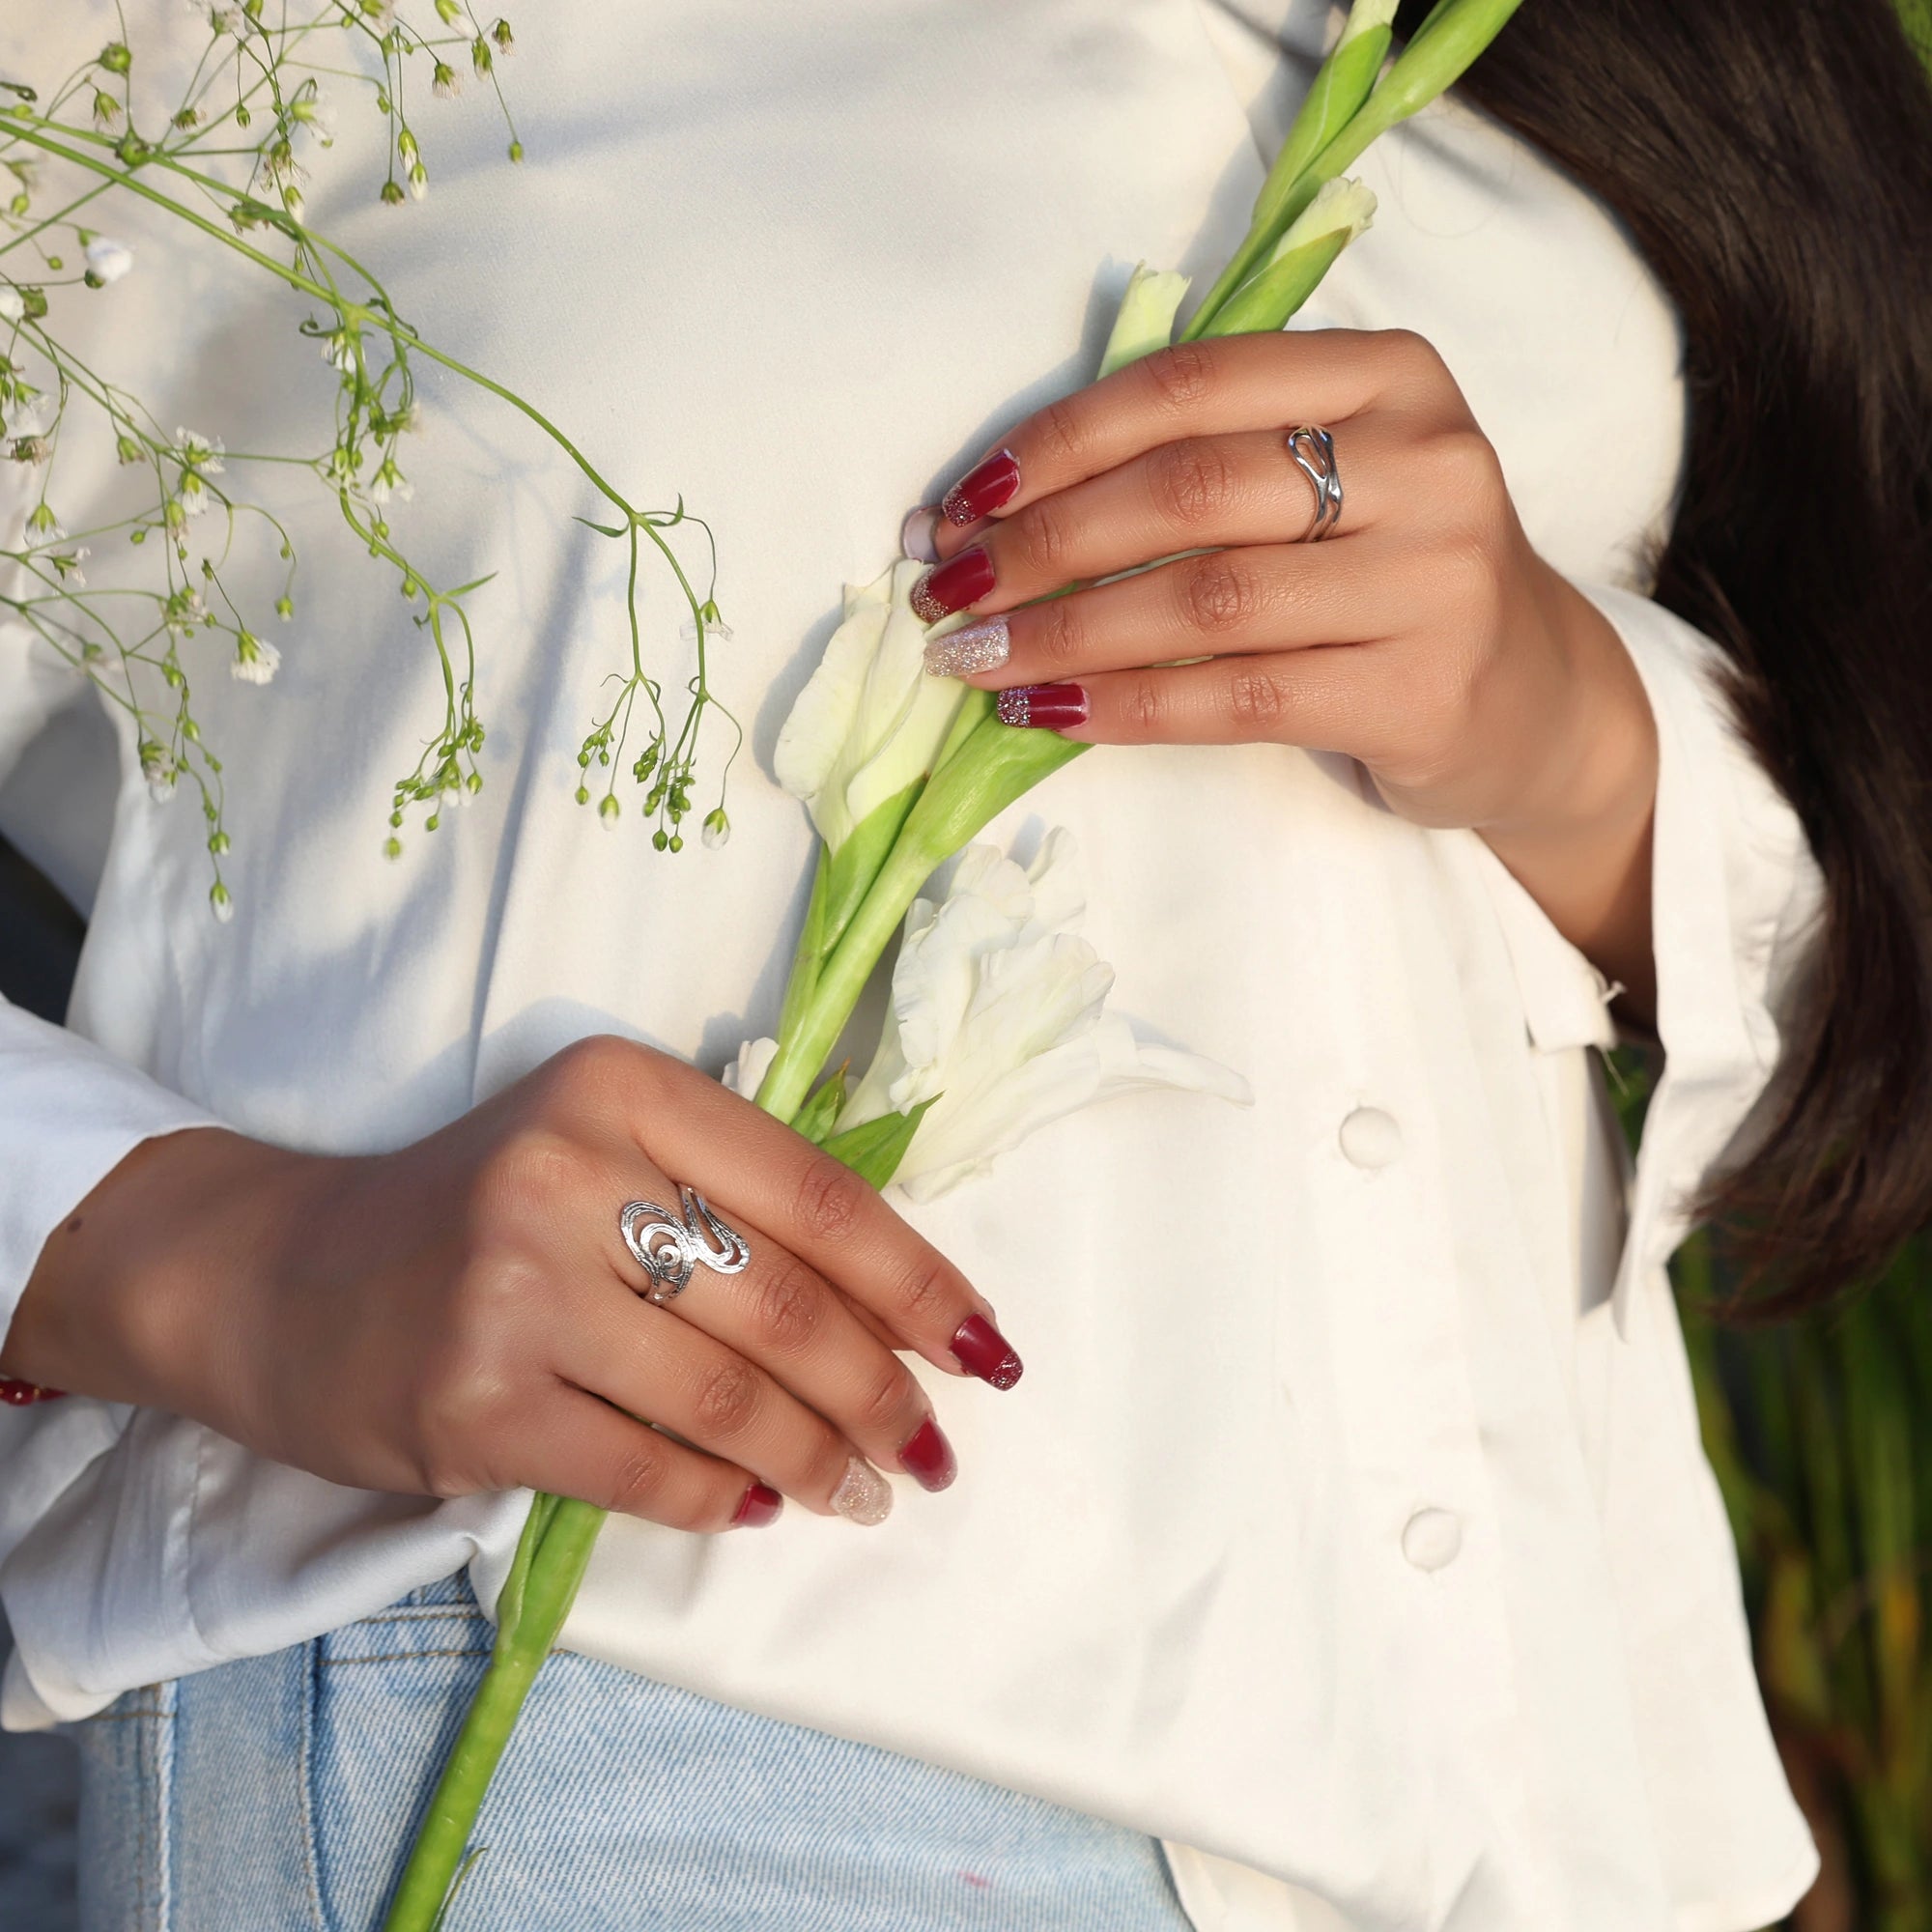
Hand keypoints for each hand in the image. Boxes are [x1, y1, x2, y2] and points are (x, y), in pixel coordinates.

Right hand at [2, 1037, 1022, 1529]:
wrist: (281, 1274)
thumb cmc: (478, 1208)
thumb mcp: (604, 1146)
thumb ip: (735, 1197)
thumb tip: (901, 1313)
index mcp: (623, 1086)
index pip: (820, 1195)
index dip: (921, 1284)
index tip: (985, 1349)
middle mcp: (567, 1172)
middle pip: (788, 1309)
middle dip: (885, 1396)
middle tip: (931, 1451)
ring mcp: (513, 1291)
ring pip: (731, 1400)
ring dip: (822, 1461)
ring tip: (867, 1491)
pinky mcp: (472, 1406)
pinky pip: (648, 1471)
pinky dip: (724, 1496)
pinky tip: (758, 1503)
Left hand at [915, 330, 1658, 1008]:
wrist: (1534, 699)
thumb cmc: (1392, 578)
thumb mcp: (1332, 479)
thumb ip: (1206, 462)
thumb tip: (992, 511)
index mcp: (1389, 374)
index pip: (1189, 383)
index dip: (1056, 441)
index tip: (960, 502)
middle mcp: (1426, 460)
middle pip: (1187, 491)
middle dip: (1040, 543)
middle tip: (947, 590)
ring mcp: (1437, 577)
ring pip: (1205, 599)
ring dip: (1063, 633)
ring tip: (973, 660)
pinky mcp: (1422, 688)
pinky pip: (1236, 697)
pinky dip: (1124, 707)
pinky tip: (1049, 714)